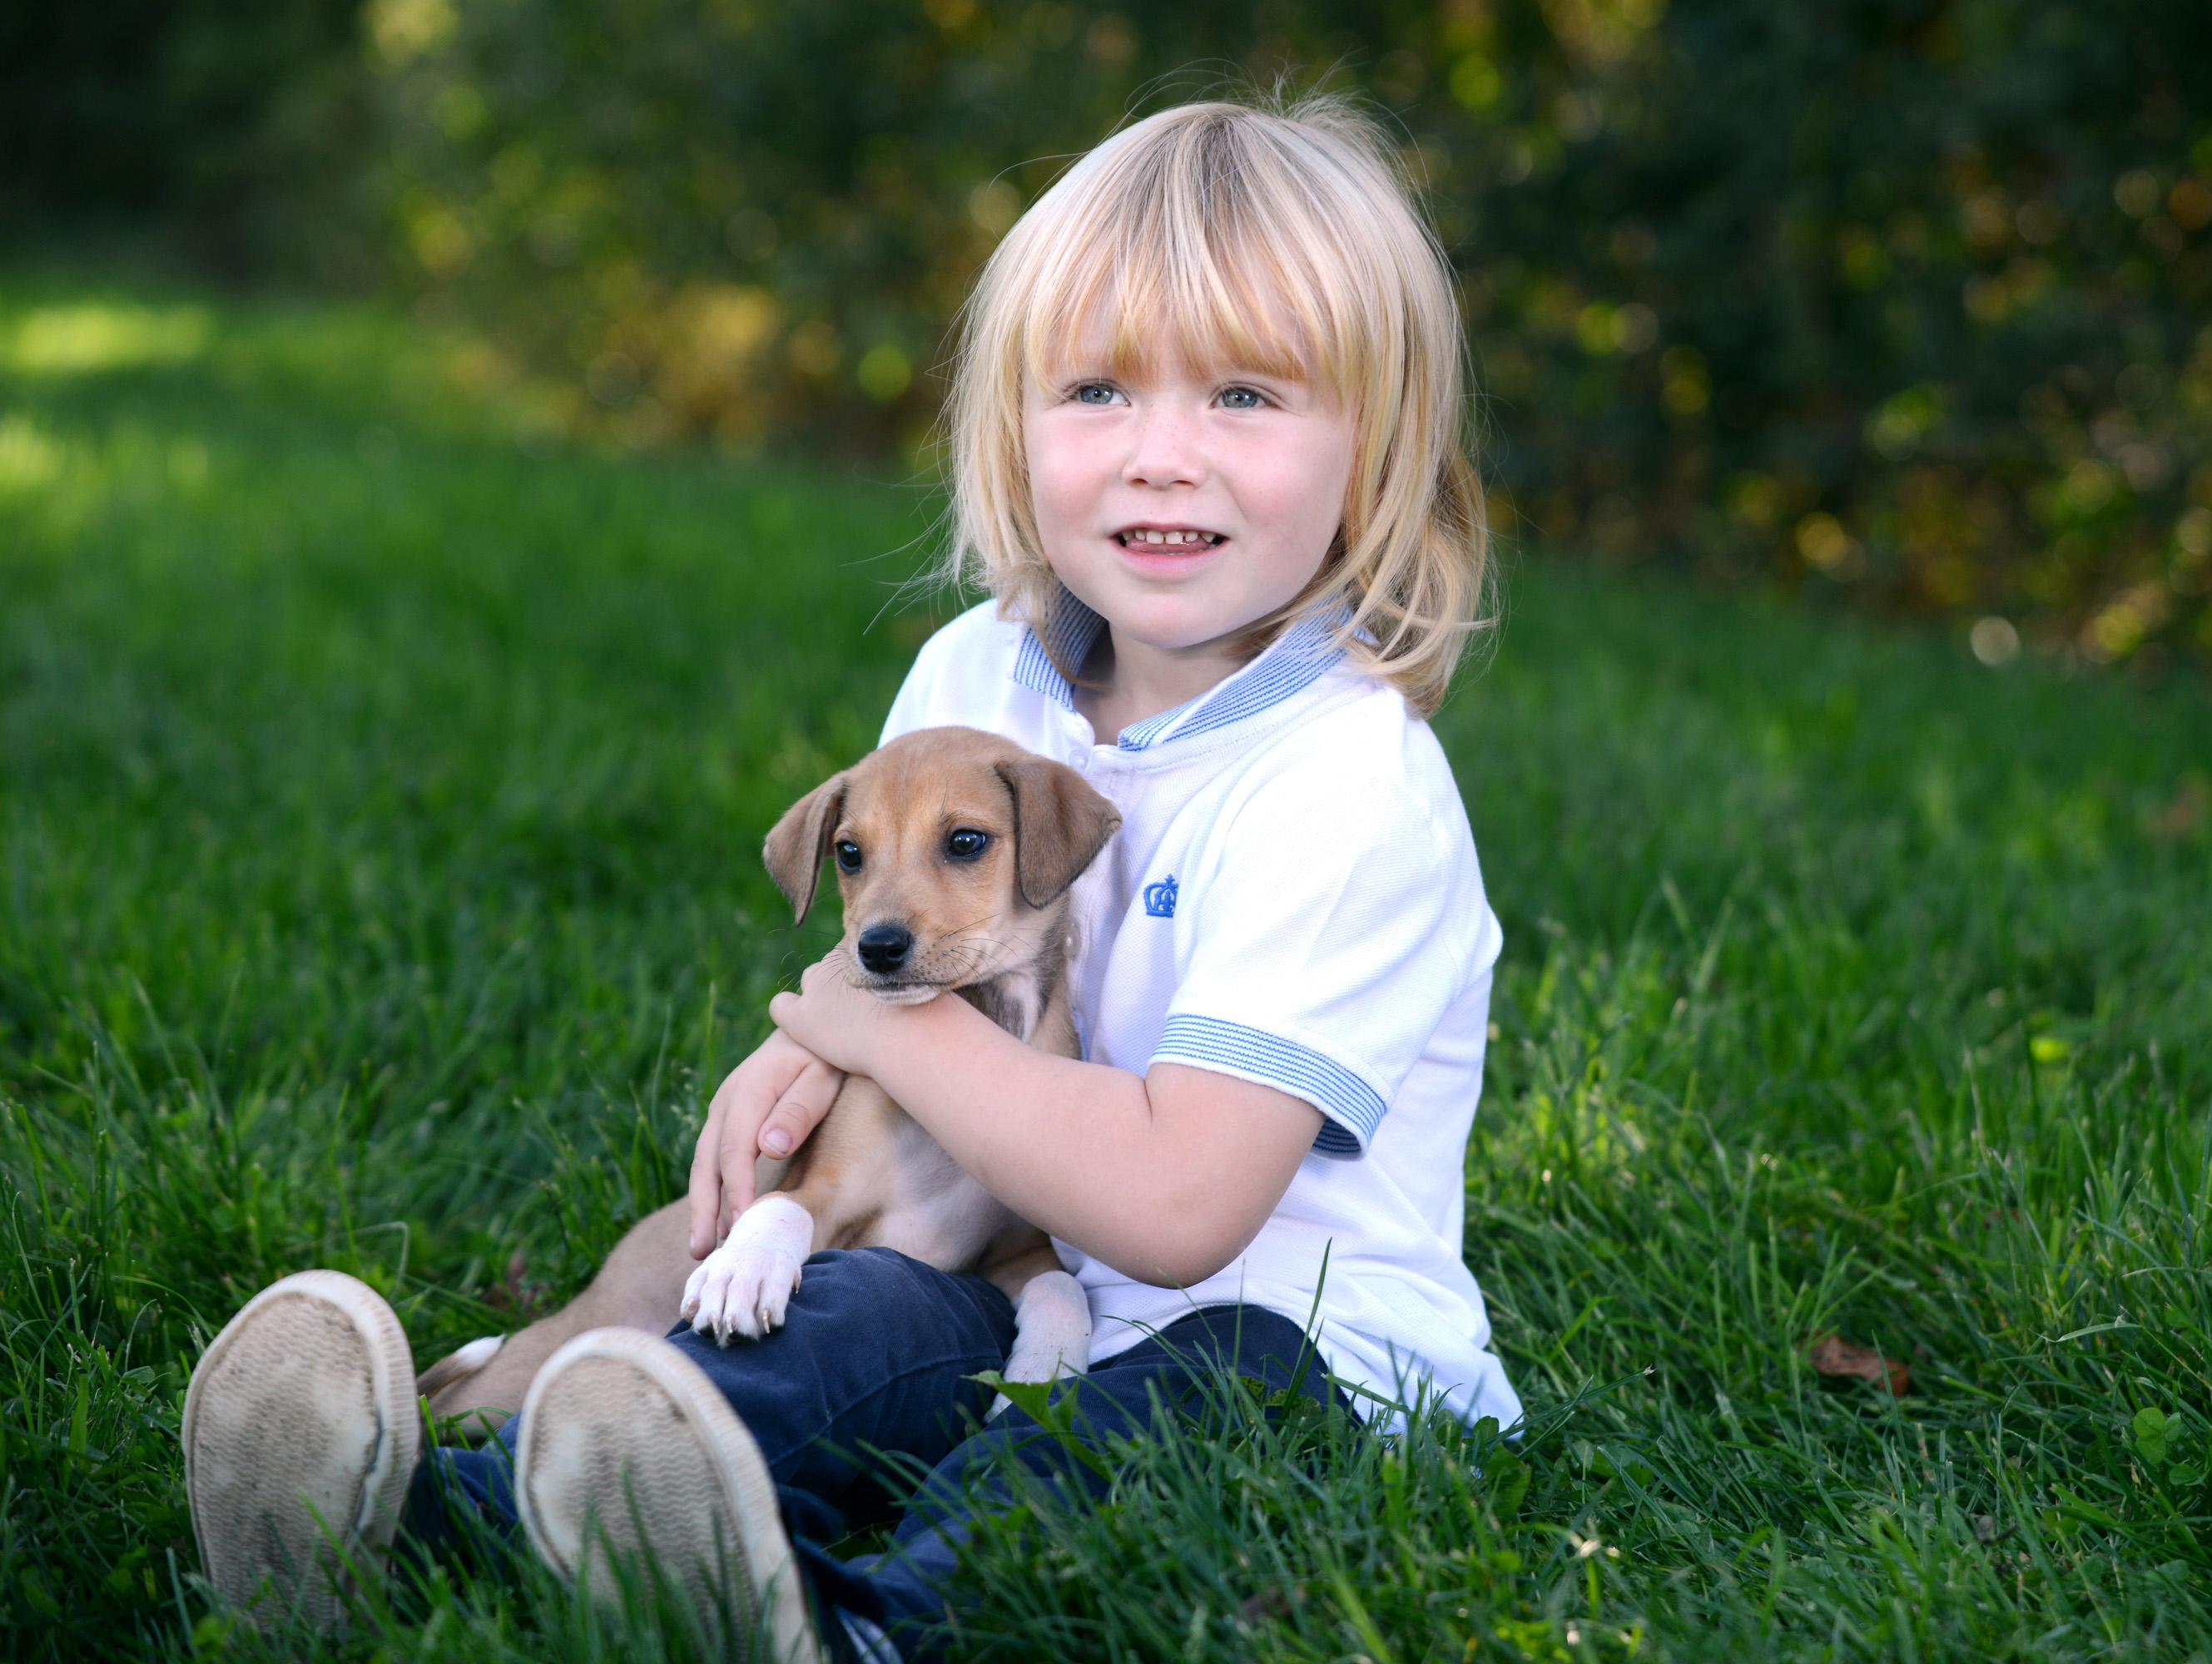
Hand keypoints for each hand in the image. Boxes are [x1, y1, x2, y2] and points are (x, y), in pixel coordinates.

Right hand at [686, 1029, 843, 1258]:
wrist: (810, 1028)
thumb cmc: (824, 1054)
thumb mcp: (823, 1075)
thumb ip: (799, 1110)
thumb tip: (769, 1146)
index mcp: (750, 1090)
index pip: (736, 1148)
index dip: (737, 1188)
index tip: (743, 1223)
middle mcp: (727, 1101)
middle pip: (708, 1161)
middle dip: (705, 1208)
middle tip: (704, 1252)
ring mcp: (723, 1110)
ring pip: (704, 1163)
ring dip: (701, 1205)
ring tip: (701, 1248)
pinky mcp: (727, 1119)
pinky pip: (712, 1159)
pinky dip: (711, 1190)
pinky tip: (716, 1220)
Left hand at [765, 952, 915, 1074]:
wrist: (912, 1037)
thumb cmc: (931, 1011)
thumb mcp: (930, 974)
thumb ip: (918, 967)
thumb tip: (928, 966)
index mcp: (866, 946)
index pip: (858, 952)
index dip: (871, 974)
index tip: (882, 996)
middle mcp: (836, 960)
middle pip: (834, 968)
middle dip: (844, 986)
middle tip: (867, 1014)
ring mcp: (816, 988)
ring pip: (811, 984)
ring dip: (822, 1000)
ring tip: (844, 1025)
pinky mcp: (801, 1017)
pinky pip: (782, 1006)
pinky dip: (789, 1012)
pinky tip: (802, 1027)